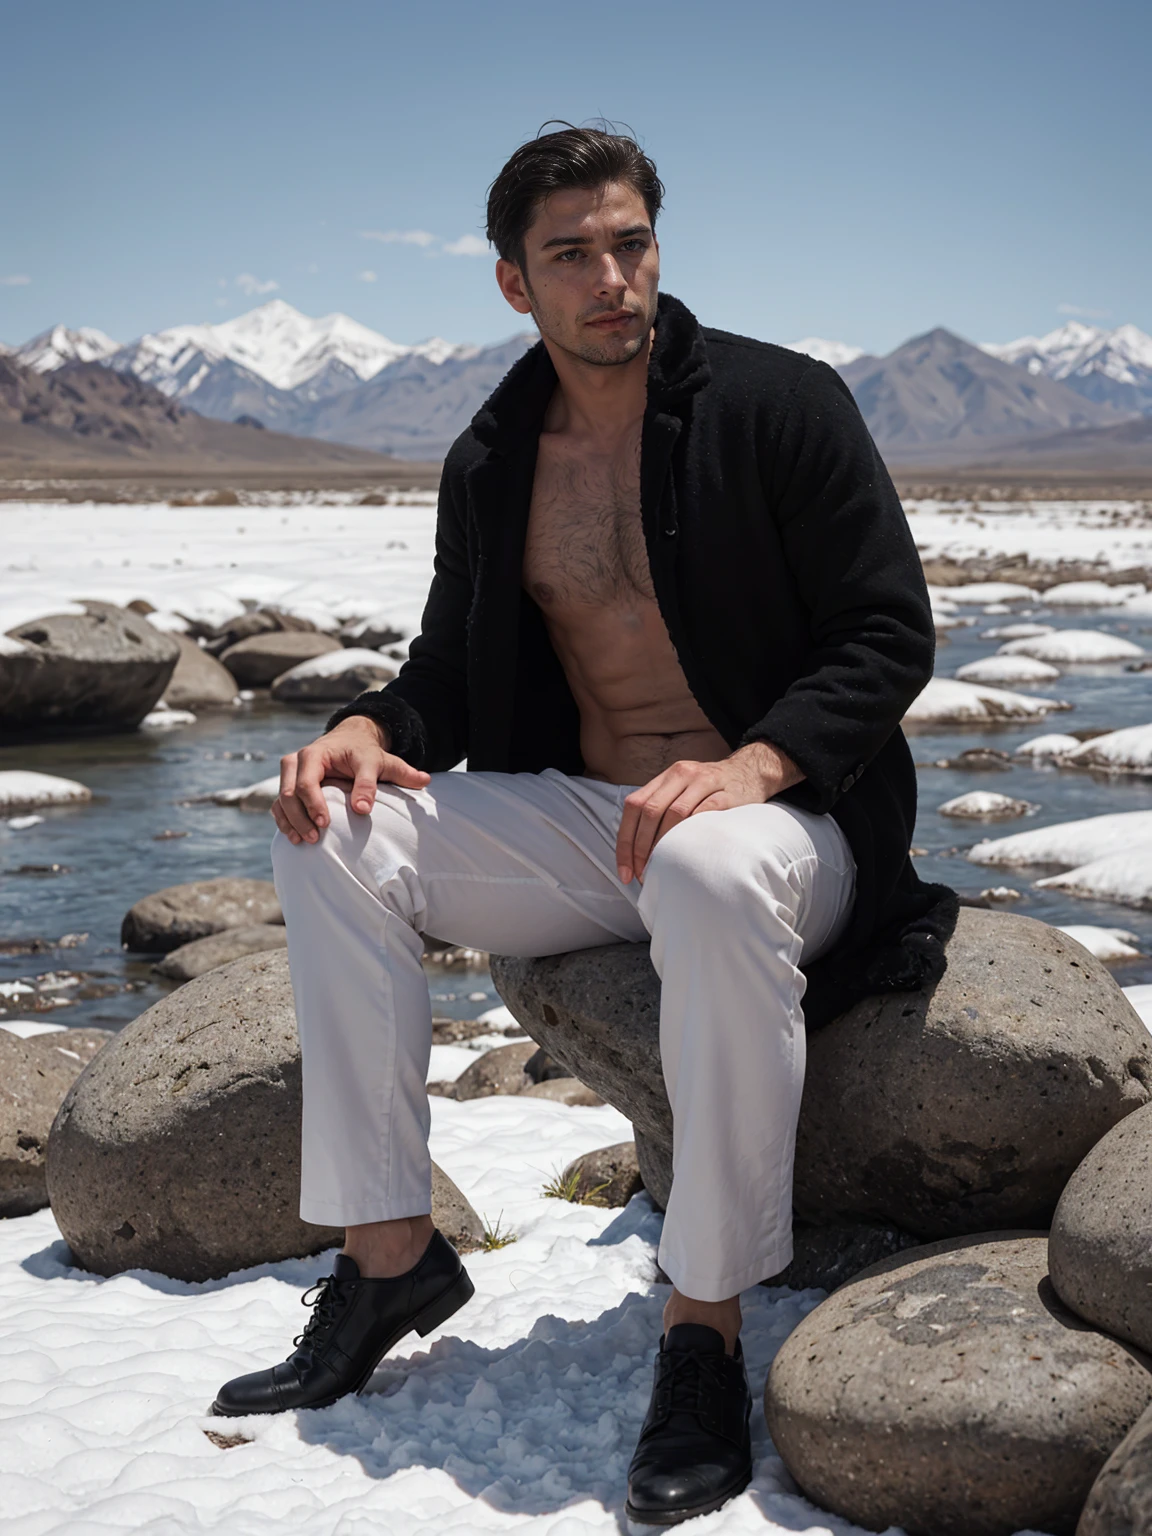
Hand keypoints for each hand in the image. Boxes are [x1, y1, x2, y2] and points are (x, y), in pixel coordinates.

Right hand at [273, 717, 429, 843]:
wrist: (352, 740)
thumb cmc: (365, 752)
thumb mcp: (378, 761)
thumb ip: (382, 778)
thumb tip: (366, 808)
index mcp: (316, 754)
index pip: (307, 781)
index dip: (314, 804)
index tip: (325, 824)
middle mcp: (297, 762)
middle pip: (289, 793)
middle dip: (299, 817)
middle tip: (316, 838)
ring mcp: (291, 774)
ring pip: (282, 800)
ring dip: (290, 823)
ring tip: (304, 842)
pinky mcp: (290, 786)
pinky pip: (280, 806)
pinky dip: (285, 822)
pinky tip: (295, 839)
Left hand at [615, 741, 802, 882]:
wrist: (750, 771)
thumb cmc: (710, 789)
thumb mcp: (682, 789)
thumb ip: (659, 808)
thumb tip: (633, 851)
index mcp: (665, 776)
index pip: (634, 806)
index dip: (625, 841)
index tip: (624, 870)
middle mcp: (681, 774)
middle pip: (650, 811)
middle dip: (640, 847)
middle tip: (641, 874)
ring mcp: (704, 782)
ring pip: (675, 813)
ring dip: (664, 845)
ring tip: (662, 870)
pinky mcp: (727, 794)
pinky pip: (705, 813)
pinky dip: (692, 835)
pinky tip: (687, 855)